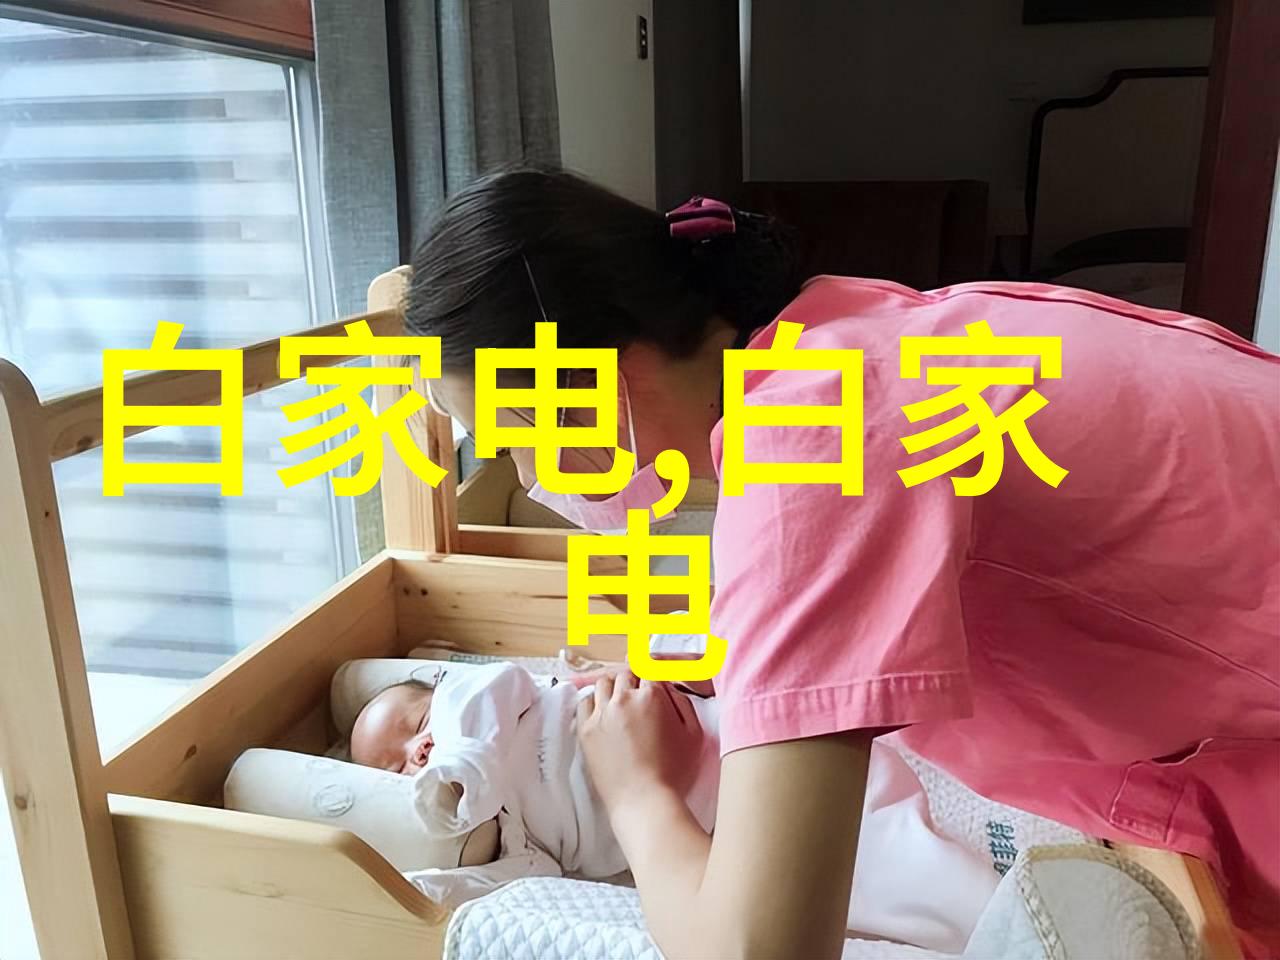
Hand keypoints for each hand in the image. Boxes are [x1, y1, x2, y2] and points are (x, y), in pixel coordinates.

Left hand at [576, 671, 704, 815]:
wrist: (643, 801)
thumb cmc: (673, 772)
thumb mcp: (694, 733)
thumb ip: (683, 702)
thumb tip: (669, 686)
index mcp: (652, 696)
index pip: (650, 668)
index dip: (653, 672)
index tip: (653, 677)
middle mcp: (623, 699)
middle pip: (625, 673)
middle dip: (634, 679)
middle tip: (639, 691)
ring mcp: (601, 713)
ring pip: (603, 683)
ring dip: (614, 687)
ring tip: (620, 700)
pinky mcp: (586, 730)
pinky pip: (585, 702)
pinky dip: (594, 701)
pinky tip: (603, 710)